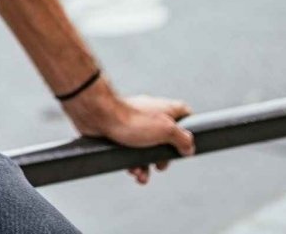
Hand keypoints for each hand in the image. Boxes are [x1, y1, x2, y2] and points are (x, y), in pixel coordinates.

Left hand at [63, 84, 195, 185]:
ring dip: (145, 166)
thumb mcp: (166, 130)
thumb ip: (182, 139)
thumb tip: (189, 147)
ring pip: (146, 149)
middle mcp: (149, 115)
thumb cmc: (131, 119)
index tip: (186, 145)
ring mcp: (133, 124)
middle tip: (159, 166)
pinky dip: (131, 163)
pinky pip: (129, 152)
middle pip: (165, 139)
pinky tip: (130, 171)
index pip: (184, 114)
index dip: (188, 130)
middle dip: (163, 158)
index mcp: (164, 110)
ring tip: (141, 175)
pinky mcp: (118, 133)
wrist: (96, 116)